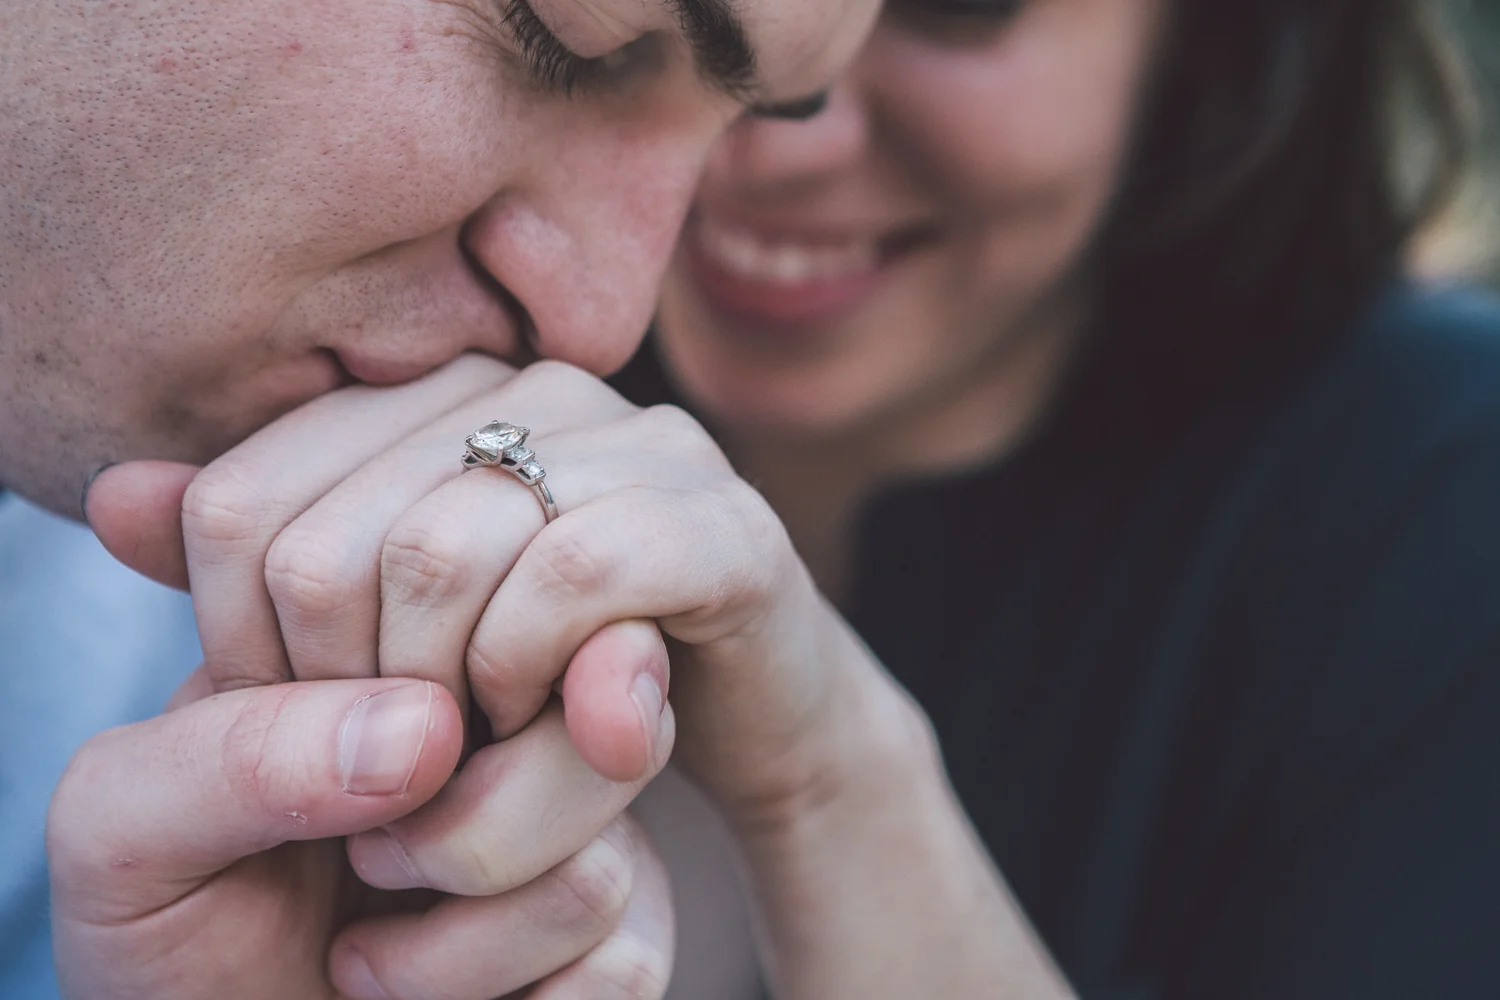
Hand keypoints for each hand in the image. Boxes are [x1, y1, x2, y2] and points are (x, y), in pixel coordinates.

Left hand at [48, 671, 675, 999]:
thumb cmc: (175, 946)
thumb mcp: (128, 831)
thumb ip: (234, 746)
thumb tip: (429, 729)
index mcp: (392, 642)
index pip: (451, 564)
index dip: (366, 674)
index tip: (295, 763)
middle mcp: (509, 709)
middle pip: (564, 680)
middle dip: (442, 819)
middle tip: (357, 854)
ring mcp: (581, 813)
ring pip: (602, 820)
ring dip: (452, 936)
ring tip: (365, 958)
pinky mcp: (631, 926)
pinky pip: (617, 943)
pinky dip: (492, 992)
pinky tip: (442, 998)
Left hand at [89, 354, 883, 830]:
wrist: (737, 719)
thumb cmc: (548, 673)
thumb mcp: (381, 636)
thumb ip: (263, 571)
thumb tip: (112, 496)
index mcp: (437, 396)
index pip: (247, 500)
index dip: (244, 647)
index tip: (308, 729)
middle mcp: (535, 389)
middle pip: (337, 538)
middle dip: (345, 694)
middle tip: (385, 766)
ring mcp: (640, 443)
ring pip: (447, 550)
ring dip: (432, 699)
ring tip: (459, 751)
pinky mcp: (724, 521)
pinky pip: (580, 571)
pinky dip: (529, 669)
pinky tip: (536, 717)